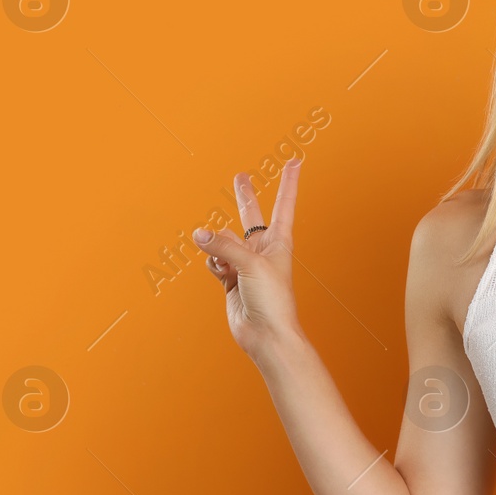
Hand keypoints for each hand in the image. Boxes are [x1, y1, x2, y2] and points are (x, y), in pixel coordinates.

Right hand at [192, 158, 304, 356]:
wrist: (266, 334)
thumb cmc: (272, 300)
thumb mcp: (250, 265)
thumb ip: (224, 245)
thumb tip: (199, 234)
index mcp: (279, 241)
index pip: (284, 203)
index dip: (289, 181)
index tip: (296, 161)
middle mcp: (263, 249)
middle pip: (251, 215)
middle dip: (245, 196)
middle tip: (242, 176)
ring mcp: (246, 263)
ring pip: (224, 240)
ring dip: (219, 246)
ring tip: (224, 262)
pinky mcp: (230, 278)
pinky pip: (214, 259)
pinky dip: (213, 262)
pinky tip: (219, 271)